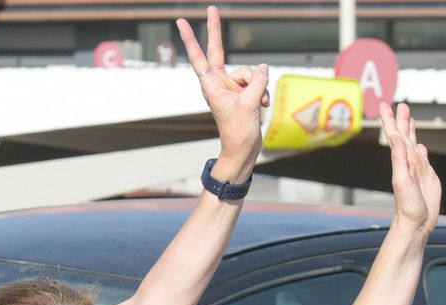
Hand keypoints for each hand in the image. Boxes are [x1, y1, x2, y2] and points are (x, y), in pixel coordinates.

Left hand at [177, 7, 268, 177]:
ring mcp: (231, 86)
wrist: (243, 149)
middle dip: (215, 30)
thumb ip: (257, 80)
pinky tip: (262, 105)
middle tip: (210, 7)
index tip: (181, 22)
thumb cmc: (239, 130)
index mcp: (211, 84)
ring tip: (255, 104)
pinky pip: (258, 80)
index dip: (192, 39)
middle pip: (219, 50)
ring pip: (249, 71)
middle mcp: (219, 82)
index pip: (199, 56)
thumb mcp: (250, 102)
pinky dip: (263, 92)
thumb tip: (262, 68)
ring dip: (258, 86)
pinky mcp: (244, 91)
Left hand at [382, 102, 440, 239]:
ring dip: (410, 131)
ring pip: (413, 144)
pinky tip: (419, 145)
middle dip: (401, 120)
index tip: (385, 105)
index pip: (395, 136)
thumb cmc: (408, 207)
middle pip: (404, 136)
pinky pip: (422, 158)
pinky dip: (420, 149)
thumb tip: (397, 139)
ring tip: (409, 118)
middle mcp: (408, 162)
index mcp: (401, 161)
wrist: (416, 223)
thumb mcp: (402, 182)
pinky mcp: (426, 176)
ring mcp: (417, 169)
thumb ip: (399, 160)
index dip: (390, 121)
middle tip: (399, 105)